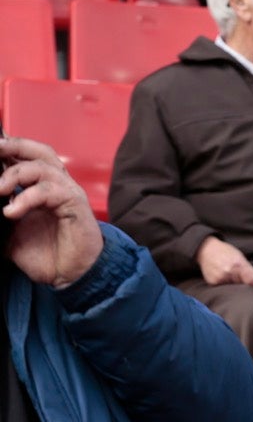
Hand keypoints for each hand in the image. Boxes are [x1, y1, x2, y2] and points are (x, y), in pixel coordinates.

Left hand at [0, 137, 104, 288]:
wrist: (68, 275)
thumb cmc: (45, 254)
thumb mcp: (8, 232)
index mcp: (40, 188)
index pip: (26, 158)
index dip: (8, 150)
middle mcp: (56, 185)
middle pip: (39, 152)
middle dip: (14, 146)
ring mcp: (67, 193)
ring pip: (44, 167)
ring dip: (16, 174)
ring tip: (0, 190)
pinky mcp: (75, 204)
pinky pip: (51, 191)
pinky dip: (28, 198)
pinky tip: (12, 212)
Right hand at [196, 236, 252, 287]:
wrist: (207, 250)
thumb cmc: (227, 253)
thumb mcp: (241, 258)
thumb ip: (252, 272)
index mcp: (238, 264)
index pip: (249, 278)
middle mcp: (228, 272)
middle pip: (242, 285)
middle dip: (244, 283)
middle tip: (239, 274)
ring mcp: (220, 278)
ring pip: (233, 288)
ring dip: (235, 284)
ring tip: (230, 273)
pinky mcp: (213, 283)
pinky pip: (224, 287)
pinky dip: (226, 284)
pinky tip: (223, 276)